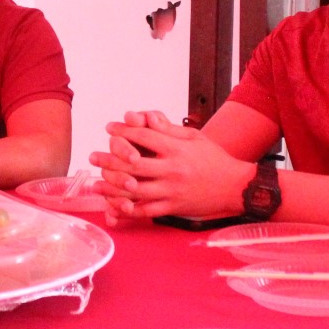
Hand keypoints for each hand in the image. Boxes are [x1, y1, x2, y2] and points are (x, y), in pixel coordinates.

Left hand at [87, 110, 251, 219]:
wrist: (235, 187)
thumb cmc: (214, 159)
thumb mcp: (194, 138)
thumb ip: (169, 129)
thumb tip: (147, 117)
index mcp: (176, 149)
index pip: (144, 137)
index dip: (124, 130)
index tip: (110, 128)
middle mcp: (172, 170)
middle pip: (133, 164)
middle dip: (110, 159)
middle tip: (93, 156)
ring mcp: (171, 191)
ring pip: (135, 190)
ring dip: (113, 186)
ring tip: (96, 182)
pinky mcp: (173, 208)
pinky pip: (146, 211)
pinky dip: (128, 210)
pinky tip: (114, 206)